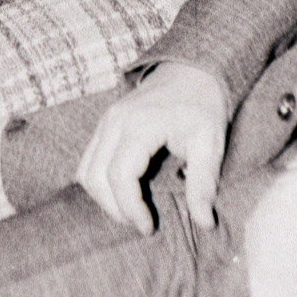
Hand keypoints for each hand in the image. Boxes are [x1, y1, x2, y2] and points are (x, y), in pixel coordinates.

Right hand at [76, 63, 228, 235]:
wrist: (192, 69)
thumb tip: (204, 223)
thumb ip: (204, 183)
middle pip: (95, 176)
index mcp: (140, 124)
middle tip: (143, 223)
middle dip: (115, 208)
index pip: (119, 175)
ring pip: (86, 169)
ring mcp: (107, 120)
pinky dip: (100, 182)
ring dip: (104, 197)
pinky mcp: (106, 123)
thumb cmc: (203, 105)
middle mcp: (115, 121)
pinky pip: (89, 159)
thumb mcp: (210, 143)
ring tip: (133, 210)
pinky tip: (125, 192)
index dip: (130, 208)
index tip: (150, 227)